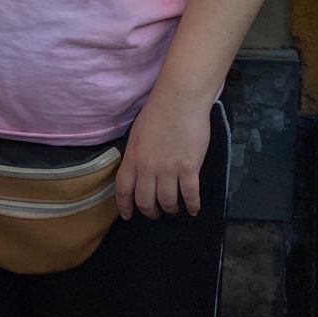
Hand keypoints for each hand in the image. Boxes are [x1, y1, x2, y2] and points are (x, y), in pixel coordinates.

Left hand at [114, 90, 209, 219]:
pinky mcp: (189, 168)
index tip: (128, 216)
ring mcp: (169, 169)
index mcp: (133, 157)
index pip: (123, 189)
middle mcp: (148, 167)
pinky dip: (192, 206)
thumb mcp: (137, 133)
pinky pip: (190, 195)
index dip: (125, 206)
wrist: (179, 100)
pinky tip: (193, 209)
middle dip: (150, 211)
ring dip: (170, 209)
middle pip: (145, 200)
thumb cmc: (157, 112)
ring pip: (167, 201)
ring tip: (173, 209)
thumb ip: (136, 154)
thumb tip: (137, 171)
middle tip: (155, 213)